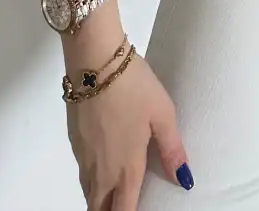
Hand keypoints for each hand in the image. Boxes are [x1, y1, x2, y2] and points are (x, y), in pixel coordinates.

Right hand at [68, 53, 191, 208]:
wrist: (95, 61)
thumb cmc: (134, 87)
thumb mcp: (163, 113)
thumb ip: (172, 149)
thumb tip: (184, 179)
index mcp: (126, 168)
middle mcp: (102, 170)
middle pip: (100, 209)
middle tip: (125, 206)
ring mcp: (84, 157)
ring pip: (89, 193)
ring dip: (100, 200)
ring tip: (114, 196)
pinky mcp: (74, 142)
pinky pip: (83, 174)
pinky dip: (91, 182)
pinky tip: (103, 168)